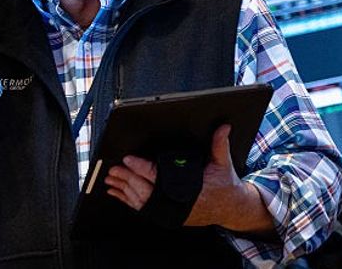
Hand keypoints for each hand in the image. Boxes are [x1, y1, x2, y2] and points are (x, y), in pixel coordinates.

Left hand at [104, 125, 274, 232]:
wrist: (229, 208)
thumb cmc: (224, 186)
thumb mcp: (223, 163)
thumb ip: (219, 144)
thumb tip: (223, 128)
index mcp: (189, 188)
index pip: (160, 176)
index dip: (142, 168)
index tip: (129, 160)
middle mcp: (177, 201)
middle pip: (145, 190)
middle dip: (127, 179)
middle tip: (114, 169)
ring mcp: (170, 210)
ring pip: (141, 201)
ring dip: (124, 190)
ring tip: (111, 180)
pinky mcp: (167, 214)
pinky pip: (144, 208)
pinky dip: (129, 201)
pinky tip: (118, 194)